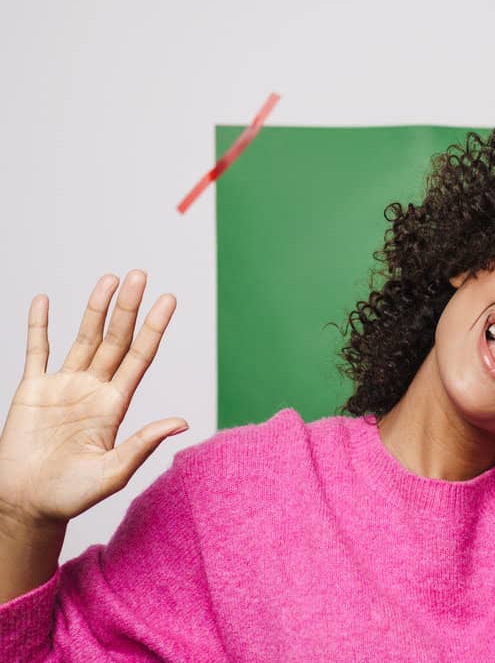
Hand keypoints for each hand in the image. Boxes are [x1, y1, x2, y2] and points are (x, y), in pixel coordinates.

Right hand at [0, 271, 186, 528]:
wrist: (28, 504)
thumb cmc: (72, 495)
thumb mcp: (113, 472)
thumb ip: (144, 444)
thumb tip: (181, 422)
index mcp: (116, 405)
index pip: (141, 356)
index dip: (154, 327)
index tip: (168, 300)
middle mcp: (94, 389)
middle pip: (116, 339)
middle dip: (127, 307)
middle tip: (140, 274)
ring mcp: (63, 386)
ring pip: (83, 337)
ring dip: (96, 308)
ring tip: (110, 278)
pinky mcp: (32, 390)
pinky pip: (36, 351)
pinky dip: (39, 326)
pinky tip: (45, 301)